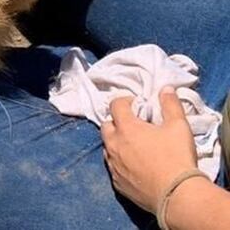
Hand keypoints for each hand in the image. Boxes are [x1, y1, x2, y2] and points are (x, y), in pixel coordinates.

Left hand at [100, 88, 198, 212]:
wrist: (176, 195)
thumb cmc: (177, 157)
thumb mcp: (179, 126)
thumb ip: (170, 105)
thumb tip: (165, 89)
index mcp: (126, 128)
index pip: (115, 105)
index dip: (125, 101)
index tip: (136, 104)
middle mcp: (114, 144)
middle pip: (106, 126)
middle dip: (116, 122)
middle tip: (133, 125)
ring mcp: (113, 165)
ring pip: (107, 147)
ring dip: (116, 143)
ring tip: (133, 146)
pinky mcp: (116, 183)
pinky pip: (112, 167)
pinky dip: (119, 162)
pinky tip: (133, 166)